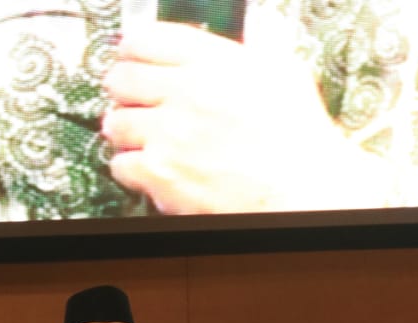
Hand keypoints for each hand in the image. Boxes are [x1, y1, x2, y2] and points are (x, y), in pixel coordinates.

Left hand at [102, 22, 389, 213]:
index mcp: (214, 62)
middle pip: (120, 78)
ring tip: (148, 140)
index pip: (145, 39)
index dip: (133, 50)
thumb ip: (250, 49)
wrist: (302, 191)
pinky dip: (132, 169)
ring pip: (115, 123)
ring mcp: (169, 133)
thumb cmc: (299, 142)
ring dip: (128, 132)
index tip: (132, 59)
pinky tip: (154, 169)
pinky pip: (120, 164)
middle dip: (125, 91)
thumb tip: (243, 35)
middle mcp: (187, 92)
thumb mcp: (283, 72)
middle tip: (135, 102)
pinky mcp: (159, 171)